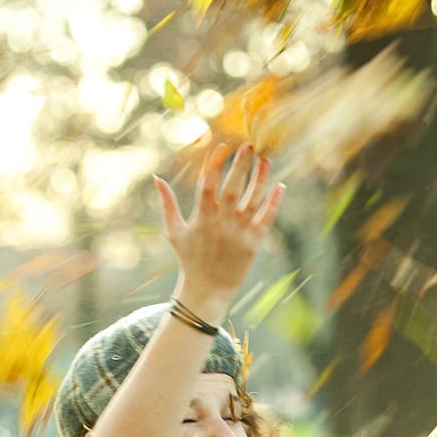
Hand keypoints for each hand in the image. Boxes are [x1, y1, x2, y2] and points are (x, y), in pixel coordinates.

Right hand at [153, 142, 284, 316]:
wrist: (208, 290)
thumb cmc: (190, 259)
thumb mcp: (174, 232)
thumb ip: (167, 204)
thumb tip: (157, 178)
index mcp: (201, 218)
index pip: (208, 184)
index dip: (215, 164)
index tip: (223, 146)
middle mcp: (221, 224)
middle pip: (232, 188)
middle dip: (241, 165)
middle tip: (249, 145)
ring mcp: (239, 234)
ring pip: (252, 200)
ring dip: (260, 179)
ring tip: (266, 160)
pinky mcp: (253, 244)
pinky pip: (266, 219)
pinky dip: (273, 203)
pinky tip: (279, 186)